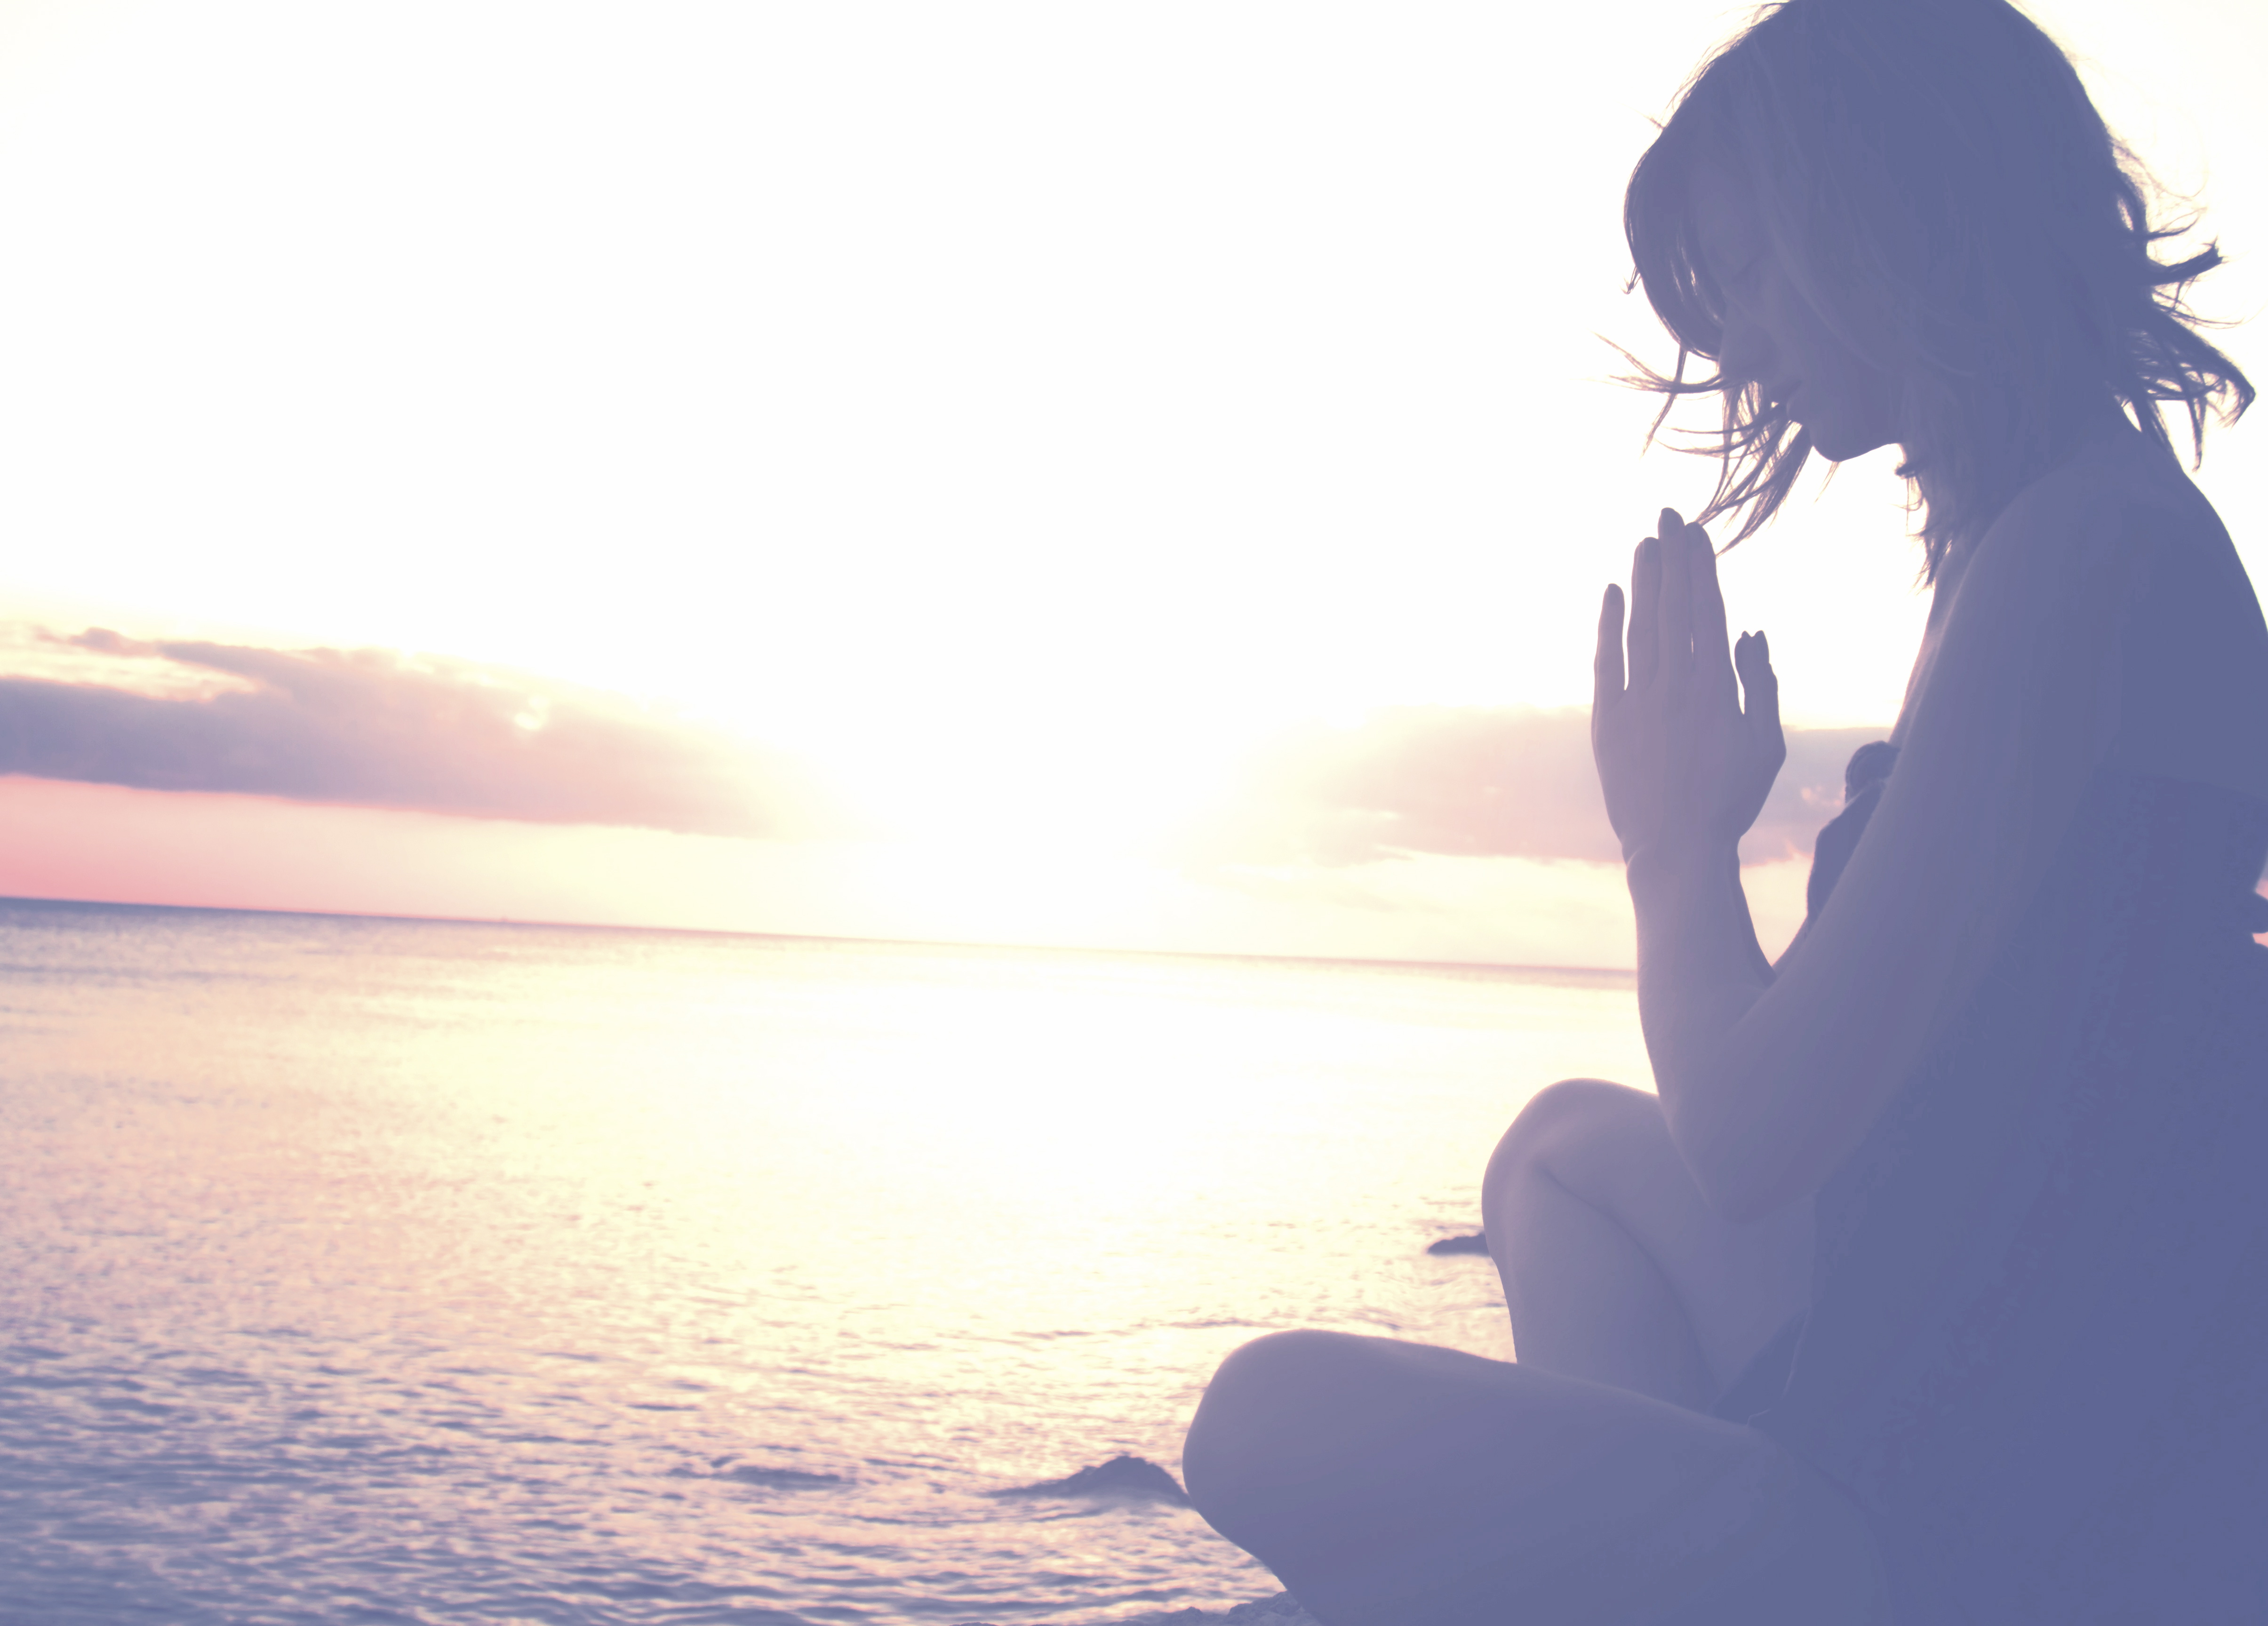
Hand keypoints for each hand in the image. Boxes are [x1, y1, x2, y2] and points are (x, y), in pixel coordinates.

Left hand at [1591, 509, 1784, 864]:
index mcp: (1716, 689)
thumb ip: (1761, 684)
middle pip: (1672, 608)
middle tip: (1669, 517)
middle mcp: (1675, 687)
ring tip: (1645, 544)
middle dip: (1672, 559)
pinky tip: (1611, 594)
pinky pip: (1606, 662)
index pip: (1706, 611)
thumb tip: (1750, 632)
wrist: (1675, 849)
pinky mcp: (1608, 722)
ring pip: (1639, 627)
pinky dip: (1608, 626)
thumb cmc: (1728, 800)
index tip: (1698, 533)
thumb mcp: (1766, 745)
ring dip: (1643, 582)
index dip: (1701, 568)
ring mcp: (1638, 702)